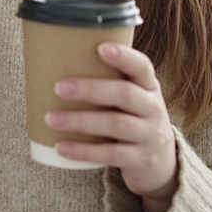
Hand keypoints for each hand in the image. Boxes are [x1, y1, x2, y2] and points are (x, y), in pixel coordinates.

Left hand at [48, 43, 178, 205]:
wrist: (160, 163)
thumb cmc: (133, 119)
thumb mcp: (132, 99)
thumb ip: (108, 82)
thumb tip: (54, 60)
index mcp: (149, 87)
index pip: (142, 67)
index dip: (124, 56)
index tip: (100, 48)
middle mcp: (154, 109)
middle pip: (125, 94)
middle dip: (91, 89)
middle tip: (59, 87)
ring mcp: (150, 135)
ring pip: (116, 124)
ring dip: (81, 120)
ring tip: (51, 118)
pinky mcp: (141, 160)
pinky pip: (111, 154)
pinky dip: (84, 151)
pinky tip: (62, 147)